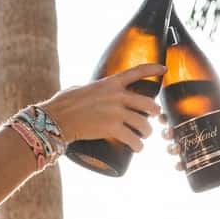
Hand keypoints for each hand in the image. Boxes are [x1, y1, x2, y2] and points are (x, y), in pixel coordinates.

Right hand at [41, 63, 164, 150]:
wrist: (56, 118)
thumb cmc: (63, 104)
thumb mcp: (81, 89)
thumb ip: (93, 90)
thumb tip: (95, 94)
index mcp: (110, 83)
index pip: (136, 72)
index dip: (152, 70)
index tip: (163, 70)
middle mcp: (117, 96)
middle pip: (148, 104)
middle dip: (154, 113)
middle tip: (153, 119)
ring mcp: (116, 112)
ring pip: (144, 124)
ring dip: (146, 133)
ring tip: (142, 138)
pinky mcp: (112, 128)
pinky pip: (133, 139)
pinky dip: (137, 146)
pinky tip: (137, 148)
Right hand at [162, 103, 219, 198]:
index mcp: (199, 122)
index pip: (179, 116)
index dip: (167, 116)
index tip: (163, 116)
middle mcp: (194, 136)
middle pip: (172, 132)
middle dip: (166, 132)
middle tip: (170, 133)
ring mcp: (194, 151)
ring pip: (174, 148)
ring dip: (170, 148)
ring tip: (176, 149)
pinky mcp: (196, 164)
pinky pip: (182, 165)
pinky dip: (179, 165)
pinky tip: (180, 165)